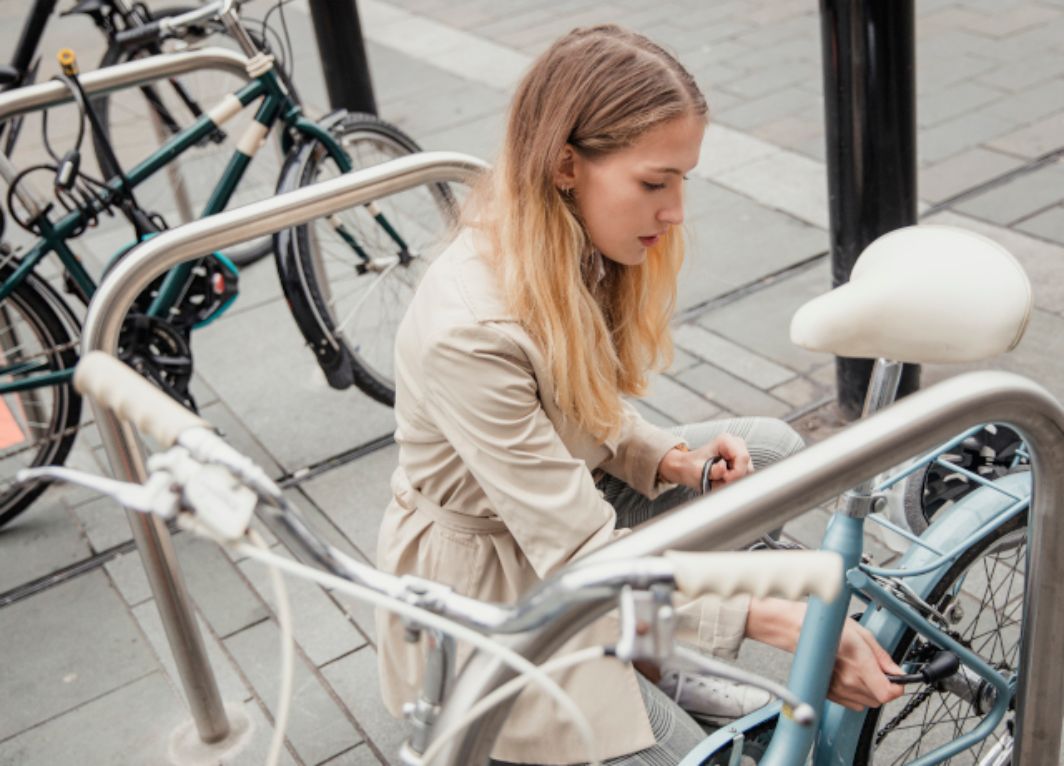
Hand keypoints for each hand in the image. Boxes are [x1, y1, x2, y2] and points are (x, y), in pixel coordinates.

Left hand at [657, 434, 752, 490]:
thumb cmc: (692, 467)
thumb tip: (724, 470)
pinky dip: (734, 480)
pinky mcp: (740, 461)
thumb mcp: (698, 470)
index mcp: (725, 441)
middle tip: (719, 480)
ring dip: (734, 480)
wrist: (688, 468)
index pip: (743, 457)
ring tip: (719, 479)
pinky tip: (723, 479)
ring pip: (747, 472)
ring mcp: (739, 452)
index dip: (736, 472)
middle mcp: (735, 443)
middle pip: (747, 466)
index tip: (724, 479)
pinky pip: (744, 475)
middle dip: (735, 477)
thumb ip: (713, 471)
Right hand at [745, 598, 903, 710]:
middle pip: (880, 699)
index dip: (898, 687)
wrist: (799, 631)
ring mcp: (838, 689)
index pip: (888, 693)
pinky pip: (853, 703)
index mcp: (859, 664)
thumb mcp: (862, 634)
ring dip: (871, 690)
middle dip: (884, 686)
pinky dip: (857, 693)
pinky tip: (850, 676)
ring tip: (862, 671)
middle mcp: (848, 681)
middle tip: (878, 670)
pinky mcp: (830, 694)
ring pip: (868, 702)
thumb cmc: (827, 628)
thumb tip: (896, 670)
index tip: (898, 680)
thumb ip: (882, 656)